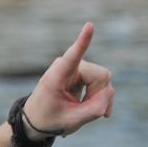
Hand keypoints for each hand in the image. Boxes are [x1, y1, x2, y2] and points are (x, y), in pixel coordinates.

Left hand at [23, 22, 113, 137]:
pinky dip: (102, 97)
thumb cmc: (49, 119)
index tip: (89, 25)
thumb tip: (109, 92)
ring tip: (84, 111)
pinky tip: (101, 111)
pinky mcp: (84, 72)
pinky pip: (102, 82)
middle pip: (101, 75)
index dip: (83, 41)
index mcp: (58, 76)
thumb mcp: (72, 121)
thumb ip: (94, 109)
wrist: (37, 120)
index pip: (73, 55)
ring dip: (99, 98)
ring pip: (104, 79)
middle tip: (85, 112)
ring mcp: (78, 67)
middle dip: (99, 96)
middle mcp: (69, 65)